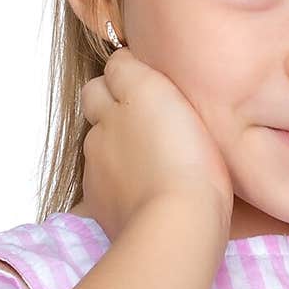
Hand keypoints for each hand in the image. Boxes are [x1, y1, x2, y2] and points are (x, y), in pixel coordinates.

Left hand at [79, 47, 233, 246]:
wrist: (176, 224)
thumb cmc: (193, 163)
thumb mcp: (176, 100)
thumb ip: (141, 76)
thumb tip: (124, 64)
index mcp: (133, 96)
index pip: (116, 67)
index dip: (130, 71)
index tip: (152, 82)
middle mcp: (104, 124)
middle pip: (96, 99)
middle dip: (113, 102)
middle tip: (149, 119)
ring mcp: (96, 165)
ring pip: (97, 141)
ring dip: (115, 143)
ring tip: (151, 160)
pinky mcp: (96, 199)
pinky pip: (99, 179)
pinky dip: (116, 179)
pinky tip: (143, 189)